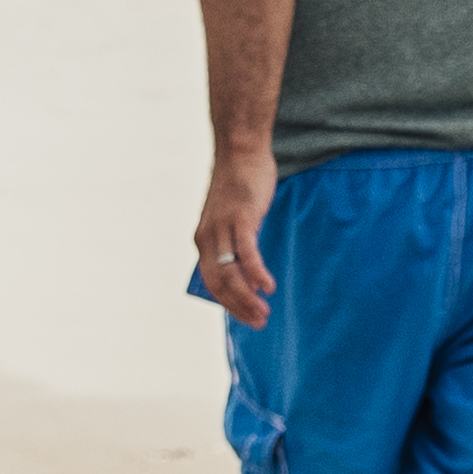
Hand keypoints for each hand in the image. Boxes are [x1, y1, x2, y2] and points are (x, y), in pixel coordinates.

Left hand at [192, 149, 278, 326]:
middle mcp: (208, 237)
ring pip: (232, 272)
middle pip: (220, 283)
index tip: (247, 318)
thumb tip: (246, 271)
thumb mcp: (231, 218)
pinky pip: (247, 252)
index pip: (212, 283)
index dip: (229, 304)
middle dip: (239, 307)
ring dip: (248, 296)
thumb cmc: (240, 185)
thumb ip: (233, 242)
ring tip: (264, 311)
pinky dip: (256, 272)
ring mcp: (223, 227)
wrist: (240, 151)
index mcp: (203, 240)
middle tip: (259, 322)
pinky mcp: (241, 217)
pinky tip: (268, 287)